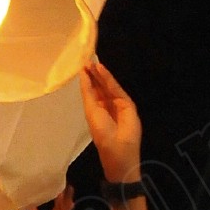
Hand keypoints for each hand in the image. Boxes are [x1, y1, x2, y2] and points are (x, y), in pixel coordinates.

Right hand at [29, 184, 74, 209]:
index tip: (62, 184)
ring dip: (70, 199)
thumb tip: (30, 207)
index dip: (61, 192)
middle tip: (70, 185)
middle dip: (68, 193)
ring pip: (69, 206)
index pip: (59, 200)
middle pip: (66, 202)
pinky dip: (70, 207)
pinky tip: (72, 206)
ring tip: (72, 192)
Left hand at [80, 59, 141, 183]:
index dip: (87, 79)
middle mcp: (107, 105)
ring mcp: (118, 104)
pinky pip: (116, 89)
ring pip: (108, 86)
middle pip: (100, 86)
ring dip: (101, 74)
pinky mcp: (128, 103)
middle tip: (87, 60)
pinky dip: (109, 79)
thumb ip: (88, 92)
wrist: (119, 149)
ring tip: (93, 62)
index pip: (92, 91)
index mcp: (96, 109)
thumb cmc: (102, 133)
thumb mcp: (91, 111)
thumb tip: (84, 75)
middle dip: (94, 74)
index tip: (82, 65)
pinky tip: (102, 70)